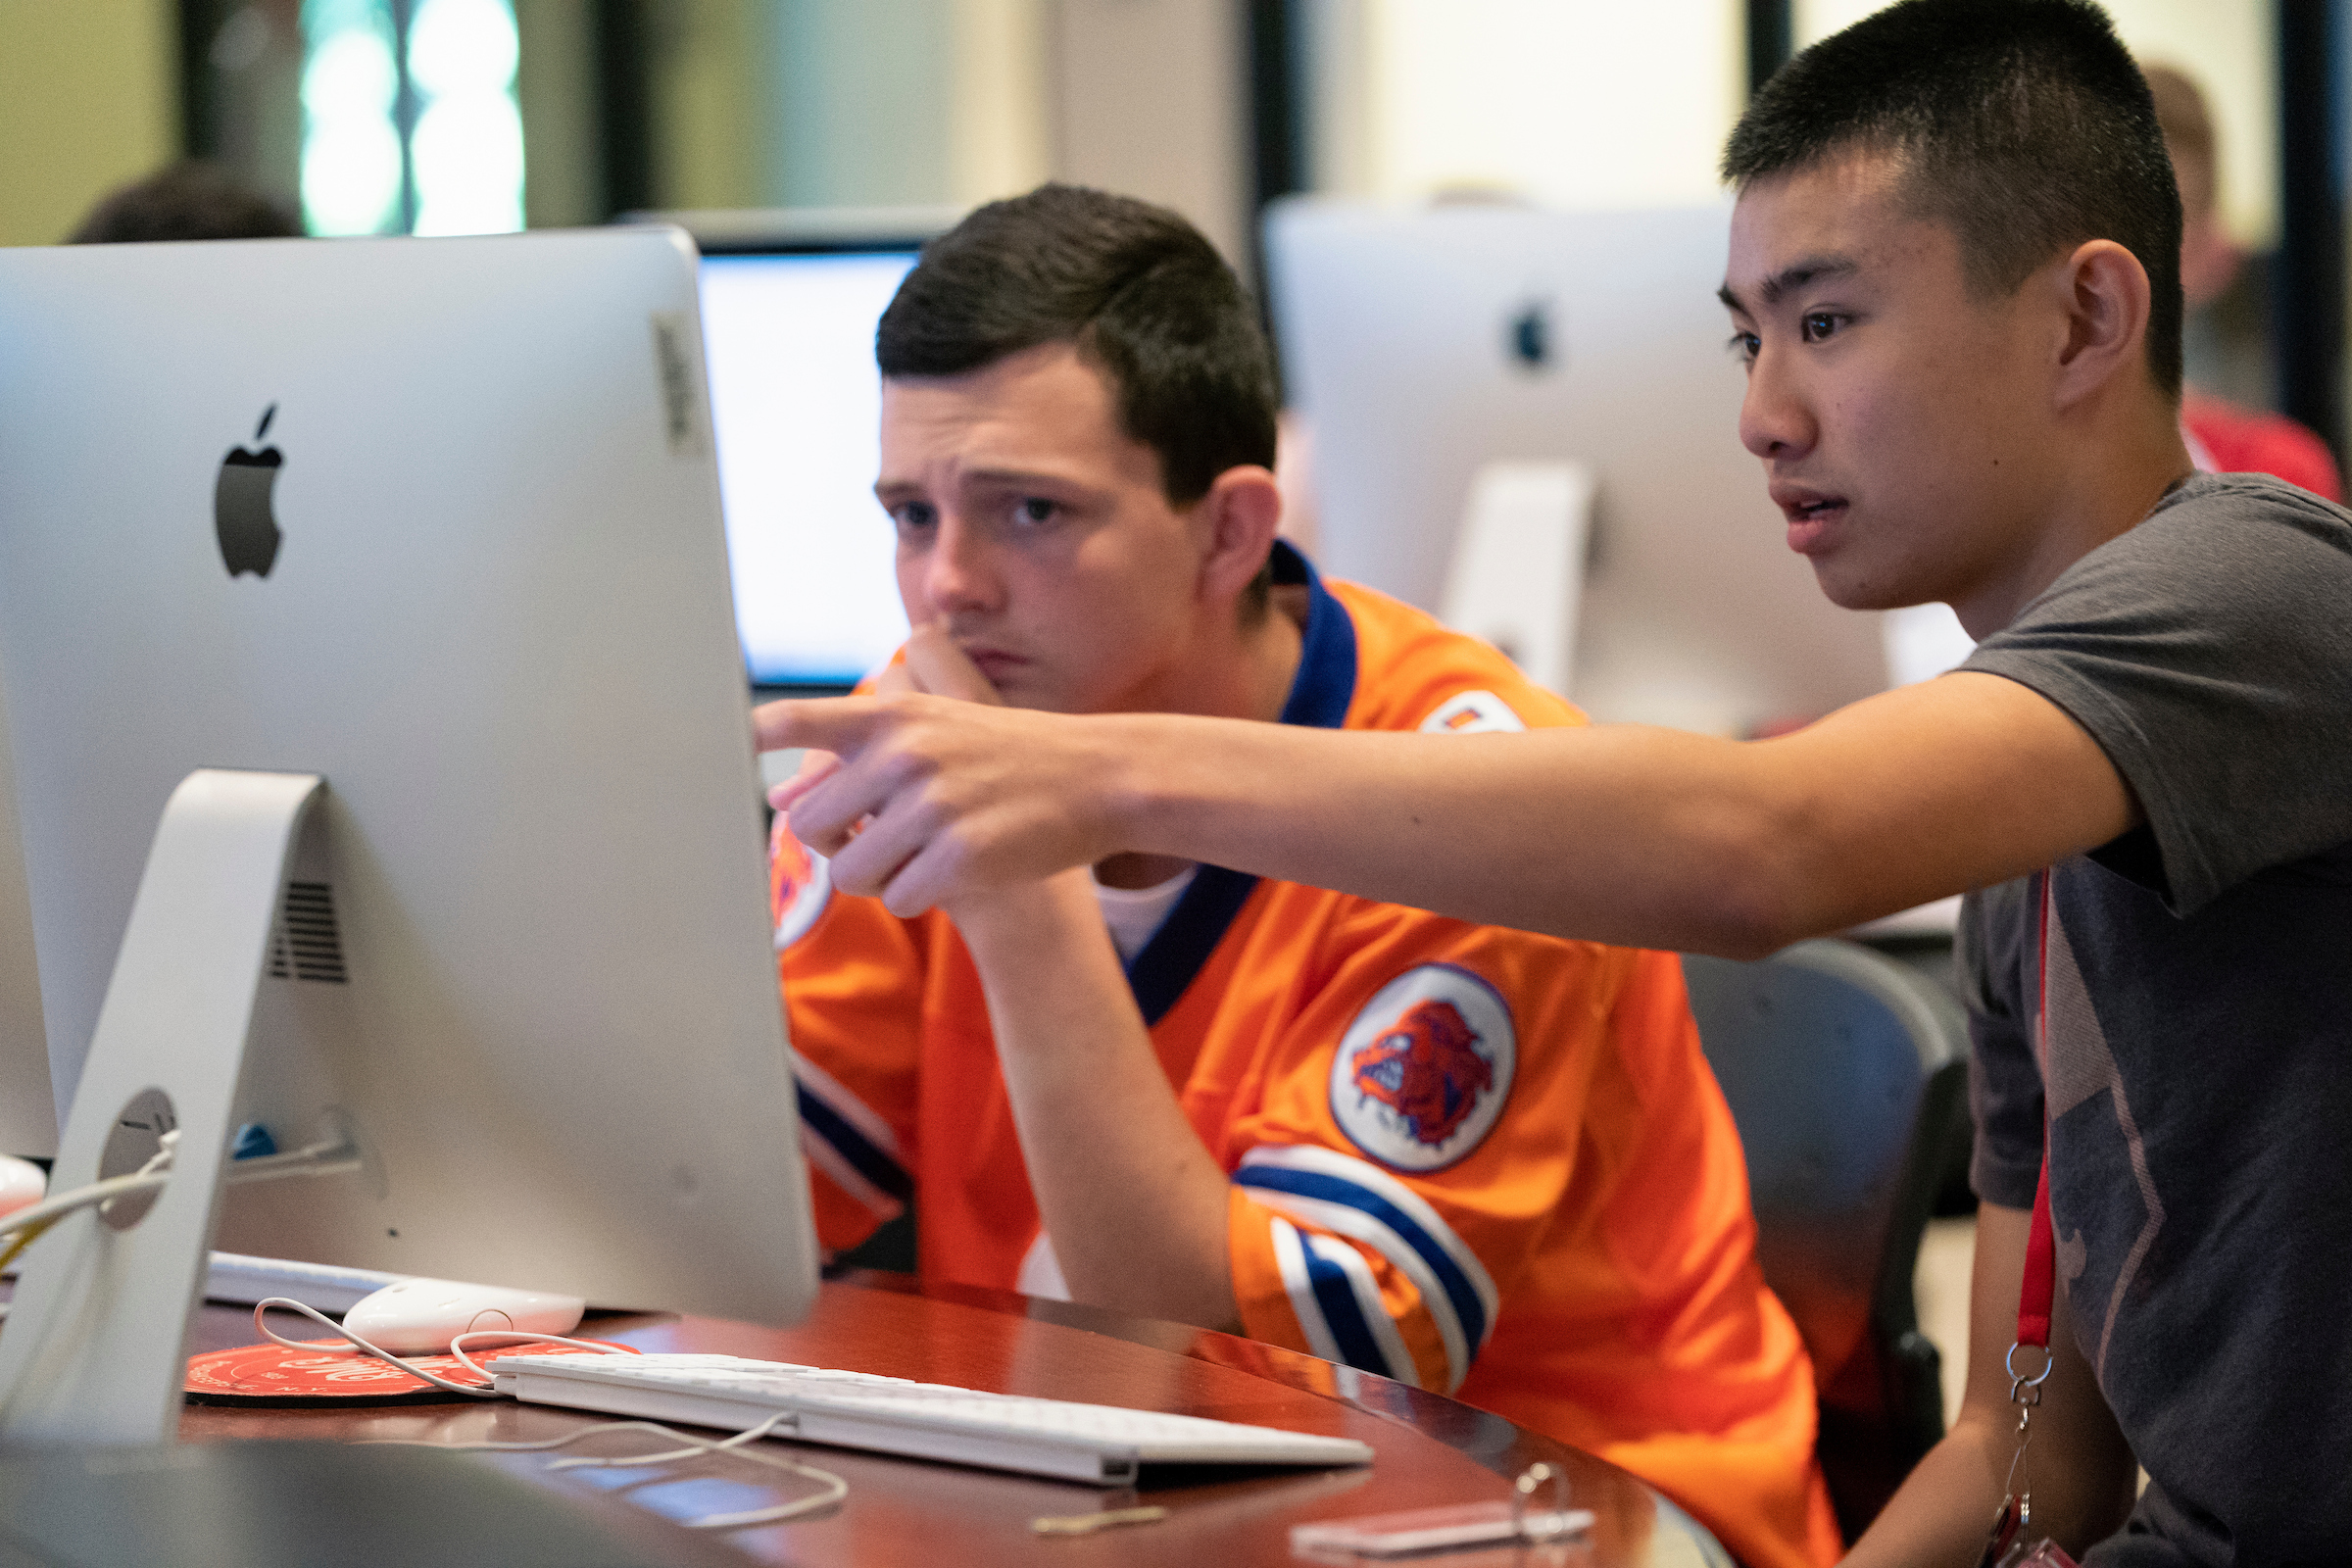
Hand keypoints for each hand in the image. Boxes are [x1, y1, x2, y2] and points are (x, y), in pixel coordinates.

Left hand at [754, 627, 1125, 916]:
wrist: (1098, 777)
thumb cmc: (1006, 756)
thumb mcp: (937, 734)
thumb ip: (856, 758)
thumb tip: (778, 799)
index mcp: (893, 716)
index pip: (797, 719)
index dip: (748, 736)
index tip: (712, 750)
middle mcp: (906, 755)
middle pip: (811, 827)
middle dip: (836, 844)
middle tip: (879, 838)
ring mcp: (934, 806)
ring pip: (851, 873)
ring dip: (878, 877)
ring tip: (924, 852)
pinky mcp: (961, 857)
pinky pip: (898, 899)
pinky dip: (917, 896)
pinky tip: (955, 870)